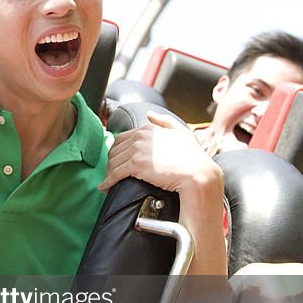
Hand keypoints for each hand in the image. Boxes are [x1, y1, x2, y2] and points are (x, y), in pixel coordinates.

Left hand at [100, 111, 221, 193]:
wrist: (197, 174)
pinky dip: (107, 182)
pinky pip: (115, 174)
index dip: (117, 152)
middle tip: (110, 174)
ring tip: (108, 182)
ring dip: (108, 174)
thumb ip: (164, 121)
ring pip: (113, 163)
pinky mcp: (135, 165)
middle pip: (115, 151)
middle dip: (111, 164)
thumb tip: (150, 115)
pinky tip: (104, 187)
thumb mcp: (181, 132)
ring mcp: (137, 150)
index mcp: (148, 129)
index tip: (116, 162)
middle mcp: (140, 137)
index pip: (122, 140)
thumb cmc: (193, 156)